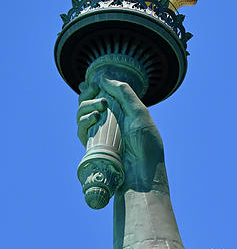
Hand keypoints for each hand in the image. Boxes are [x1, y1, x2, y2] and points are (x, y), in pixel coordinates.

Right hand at [76, 77, 165, 192]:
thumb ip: (123, 92)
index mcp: (120, 112)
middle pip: (87, 102)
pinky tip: (94, 117)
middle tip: (96, 94)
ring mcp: (99, 134)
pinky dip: (83, 120)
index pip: (100, 95)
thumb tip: (103, 78)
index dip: (92, 87)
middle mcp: (108, 122)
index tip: (93, 82)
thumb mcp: (139, 112)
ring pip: (81, 114)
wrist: (142, 169)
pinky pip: (80, 129)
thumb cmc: (145, 142)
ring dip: (86, 105)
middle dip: (87, 94)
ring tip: (99, 108)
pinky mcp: (92, 146)